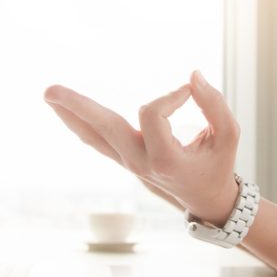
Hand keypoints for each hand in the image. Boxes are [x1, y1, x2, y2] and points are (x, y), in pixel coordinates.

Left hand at [43, 71, 240, 224]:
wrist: (206, 200)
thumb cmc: (218, 165)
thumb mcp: (229, 136)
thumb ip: (215, 105)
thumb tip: (193, 76)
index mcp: (164, 160)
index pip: (152, 114)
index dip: (172, 96)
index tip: (191, 91)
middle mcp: (139, 162)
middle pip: (103, 128)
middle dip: (77, 106)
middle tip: (48, 89)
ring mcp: (127, 163)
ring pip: (92, 136)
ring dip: (69, 114)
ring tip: (48, 94)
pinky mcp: (124, 159)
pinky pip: (97, 140)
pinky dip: (81, 124)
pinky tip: (63, 111)